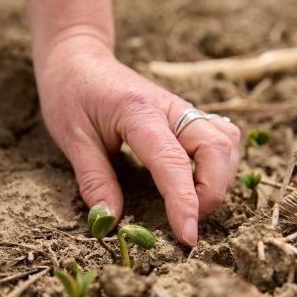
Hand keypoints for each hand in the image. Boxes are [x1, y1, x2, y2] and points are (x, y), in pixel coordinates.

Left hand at [33, 39, 240, 245]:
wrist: (78, 59)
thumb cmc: (70, 95)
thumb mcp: (72, 139)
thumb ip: (94, 180)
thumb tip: (110, 221)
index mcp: (138, 112)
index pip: (172, 161)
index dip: (185, 202)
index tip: (187, 237)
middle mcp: (169, 107)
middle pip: (217, 148)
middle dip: (213, 193)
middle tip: (188, 222)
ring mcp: (181, 108)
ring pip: (226, 141)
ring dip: (220, 179)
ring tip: (194, 204)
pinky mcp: (184, 114)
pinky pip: (220, 136)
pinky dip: (220, 163)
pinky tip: (200, 179)